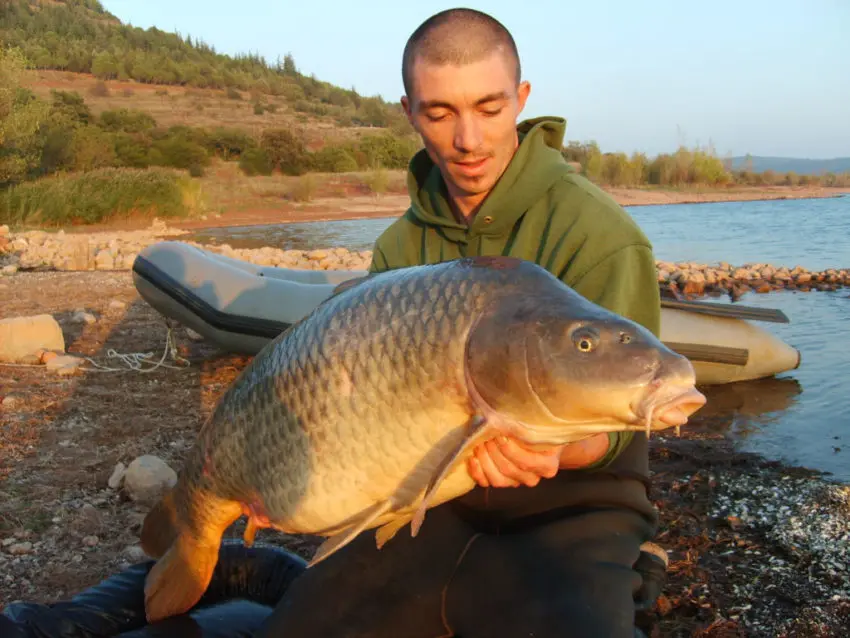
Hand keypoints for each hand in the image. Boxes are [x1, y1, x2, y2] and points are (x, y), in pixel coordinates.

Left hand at [467, 433, 609, 487]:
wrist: (538, 438)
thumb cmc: (538, 427)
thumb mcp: (540, 423)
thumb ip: (530, 421)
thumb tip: (511, 408)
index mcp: (547, 465)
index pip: (526, 462)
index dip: (509, 449)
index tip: (499, 433)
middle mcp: (533, 477)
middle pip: (508, 468)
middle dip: (493, 450)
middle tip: (485, 433)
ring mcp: (517, 483)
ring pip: (497, 479)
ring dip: (484, 460)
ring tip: (478, 442)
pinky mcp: (503, 483)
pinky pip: (487, 484)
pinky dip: (477, 472)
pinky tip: (472, 458)